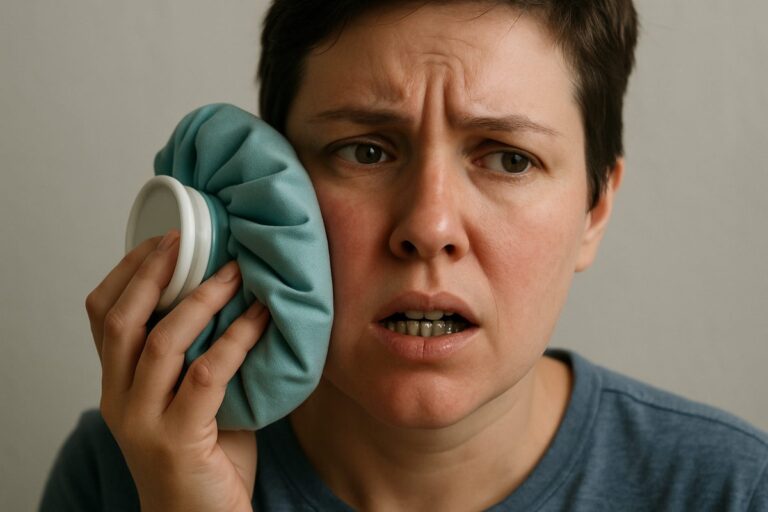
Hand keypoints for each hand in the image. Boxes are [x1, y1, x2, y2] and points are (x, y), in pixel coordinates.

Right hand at [85, 230, 268, 511]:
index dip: (129, 272)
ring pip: (161, 341)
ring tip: (234, 270)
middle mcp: (119, 400)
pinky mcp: (177, 439)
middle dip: (153, 272)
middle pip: (121, 320)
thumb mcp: (189, 399)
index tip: (163, 241)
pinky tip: (261, 316)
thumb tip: (232, 296)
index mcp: (117, 386)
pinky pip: (207, 373)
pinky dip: (236, 338)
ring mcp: (143, 421)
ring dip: (201, 298)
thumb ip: (196, 355)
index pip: (103, 317)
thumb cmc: (202, 458)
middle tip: (187, 240)